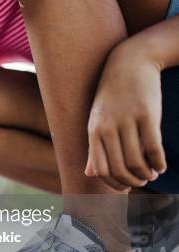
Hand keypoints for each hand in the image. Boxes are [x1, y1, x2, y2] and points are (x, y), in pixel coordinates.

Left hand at [86, 44, 165, 190]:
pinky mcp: (147, 114)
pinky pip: (153, 147)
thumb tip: (90, 174)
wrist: (129, 63)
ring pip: (136, 161)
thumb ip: (94, 148)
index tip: (125, 187)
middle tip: (142, 181)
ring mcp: (127, 121)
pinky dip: (158, 162)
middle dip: (132, 181)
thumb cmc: (112, 97)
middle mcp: (108, 128)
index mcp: (93, 131)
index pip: (100, 169)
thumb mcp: (97, 120)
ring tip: (152, 174)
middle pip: (119, 168)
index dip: (114, 183)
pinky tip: (161, 166)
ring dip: (147, 173)